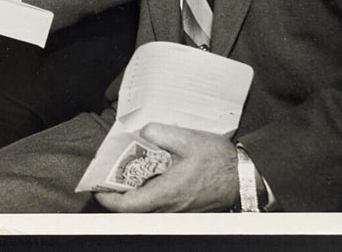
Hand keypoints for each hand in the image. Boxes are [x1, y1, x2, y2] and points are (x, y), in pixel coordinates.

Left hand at [95, 124, 237, 212]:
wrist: (244, 176)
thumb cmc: (218, 160)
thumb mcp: (187, 139)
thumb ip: (160, 133)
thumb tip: (142, 132)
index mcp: (166, 193)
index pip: (128, 205)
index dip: (108, 198)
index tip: (96, 188)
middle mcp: (169, 206)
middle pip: (134, 207)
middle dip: (117, 194)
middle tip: (107, 176)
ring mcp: (178, 209)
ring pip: (146, 206)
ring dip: (132, 193)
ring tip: (124, 173)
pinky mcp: (185, 206)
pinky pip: (159, 203)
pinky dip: (147, 192)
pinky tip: (149, 174)